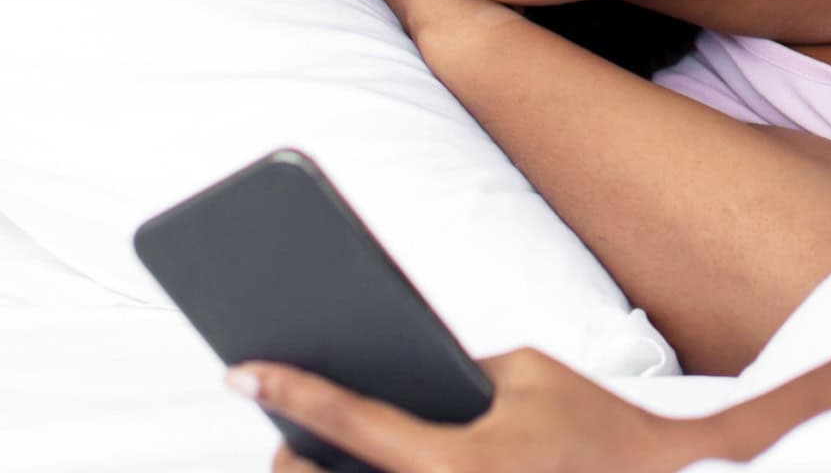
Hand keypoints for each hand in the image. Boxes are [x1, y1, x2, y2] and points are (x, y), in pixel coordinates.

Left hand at [235, 349, 721, 472]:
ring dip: (326, 469)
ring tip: (302, 439)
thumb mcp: (523, 372)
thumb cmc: (591, 426)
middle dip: (289, 449)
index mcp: (452, 465)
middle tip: (271, 410)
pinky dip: (375, 470)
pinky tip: (353, 452)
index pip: (351, 420)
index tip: (240, 368)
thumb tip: (385, 378)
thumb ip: (449, 373)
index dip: (292, 389)